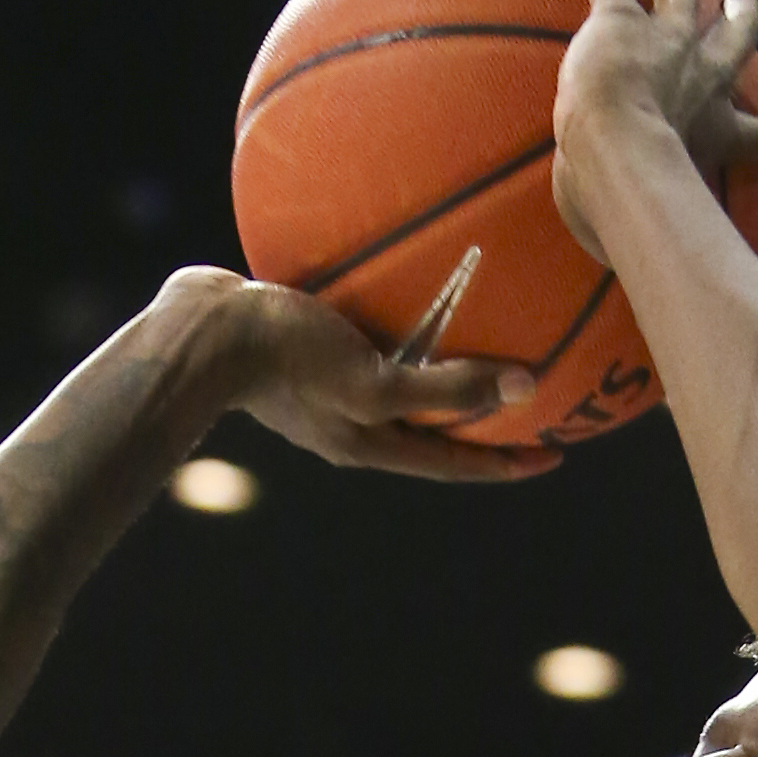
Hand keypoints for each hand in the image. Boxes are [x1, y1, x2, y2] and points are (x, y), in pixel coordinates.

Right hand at [167, 269, 551, 479]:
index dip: (506, 462)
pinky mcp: (305, 352)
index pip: (455, 462)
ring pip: (402, 388)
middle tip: (530, 402)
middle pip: (433, 430)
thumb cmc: (288, 357)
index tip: (555, 454)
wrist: (202, 331)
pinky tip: (412, 294)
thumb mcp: (374, 381)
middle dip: (481, 422)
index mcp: (371, 444)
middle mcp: (353, 425)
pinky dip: (403, 332)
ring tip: (480, 347)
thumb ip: (447, 389)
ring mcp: (326, 391)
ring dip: (442, 374)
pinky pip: (371, 345)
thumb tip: (526, 389)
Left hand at [552, 0, 757, 264]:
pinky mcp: (618, 21)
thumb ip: (672, 265)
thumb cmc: (637, 204)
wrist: (617, 150)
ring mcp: (663, 40)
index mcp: (718, 131)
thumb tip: (661, 315)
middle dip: (739, 11)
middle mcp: (699, 77)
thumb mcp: (672, 236)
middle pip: (732, 36)